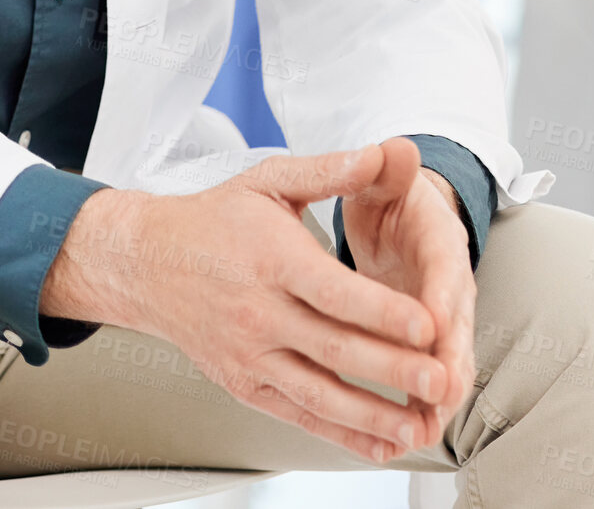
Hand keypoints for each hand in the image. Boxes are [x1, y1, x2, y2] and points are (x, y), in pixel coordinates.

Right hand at [40, 146, 452, 464]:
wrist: (151, 262)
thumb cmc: (217, 218)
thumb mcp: (270, 180)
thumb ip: (330, 171)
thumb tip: (383, 152)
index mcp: (271, 257)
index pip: (332, 291)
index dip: (382, 311)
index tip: (427, 324)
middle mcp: (259, 311)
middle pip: (334, 347)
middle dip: (394, 369)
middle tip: (442, 380)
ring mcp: (250, 353)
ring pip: (319, 392)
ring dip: (373, 413)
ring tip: (419, 423)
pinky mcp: (245, 383)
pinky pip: (298, 414)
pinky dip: (341, 433)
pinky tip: (379, 441)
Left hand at [339, 138, 475, 446]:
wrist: (402, 212)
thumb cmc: (389, 195)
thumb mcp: (386, 176)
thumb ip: (389, 167)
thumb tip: (399, 146)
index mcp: (440, 241)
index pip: (445, 270)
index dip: (440, 297)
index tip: (432, 321)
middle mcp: (449, 284)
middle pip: (456, 329)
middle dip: (448, 362)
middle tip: (435, 393)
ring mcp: (440, 318)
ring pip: (448, 363)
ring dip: (436, 398)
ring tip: (419, 430)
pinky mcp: (426, 342)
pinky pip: (429, 378)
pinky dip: (419, 407)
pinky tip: (402, 438)